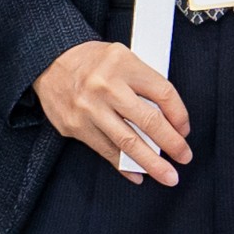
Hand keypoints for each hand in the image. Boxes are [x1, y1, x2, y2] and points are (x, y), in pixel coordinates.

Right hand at [37, 38, 190, 185]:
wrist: (49, 61)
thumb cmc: (92, 61)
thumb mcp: (123, 58)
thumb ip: (144, 83)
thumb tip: (169, 119)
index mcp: (124, 64)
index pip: (163, 93)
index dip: (179, 116)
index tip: (184, 131)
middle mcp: (106, 86)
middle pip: (149, 121)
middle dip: (172, 144)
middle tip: (184, 157)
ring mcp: (89, 108)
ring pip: (128, 142)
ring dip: (151, 163)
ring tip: (168, 176)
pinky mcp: (75, 126)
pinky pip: (105, 151)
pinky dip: (123, 166)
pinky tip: (137, 174)